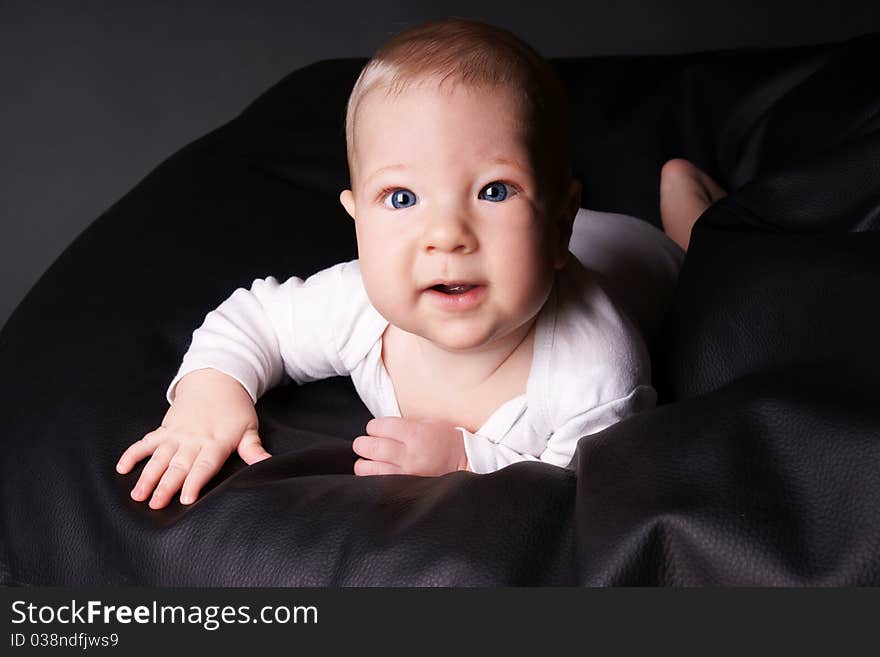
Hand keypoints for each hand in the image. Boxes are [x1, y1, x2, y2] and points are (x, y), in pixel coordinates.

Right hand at [115, 369, 270, 508]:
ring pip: (159, 457)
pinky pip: (146, 442)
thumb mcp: (249, 427)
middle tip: (155, 504)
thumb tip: (268, 463)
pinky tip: (122, 467)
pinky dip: (133, 453)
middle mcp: (193, 440)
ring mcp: (176, 434)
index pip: (203, 466)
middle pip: (178, 465)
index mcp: (215, 442)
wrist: (216, 380)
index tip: (186, 499)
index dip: (194, 482)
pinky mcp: (165, 429)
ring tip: (137, 494)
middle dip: (166, 486)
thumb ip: (254, 449)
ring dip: (147, 475)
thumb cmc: (235, 408)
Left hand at [352, 417, 469, 475]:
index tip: (376, 429)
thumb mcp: (428, 423)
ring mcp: (407, 474)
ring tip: (368, 460)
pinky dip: (371, 478)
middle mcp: (410, 454)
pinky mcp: (406, 488)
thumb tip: (376, 428)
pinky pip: (378, 484)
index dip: (373, 427)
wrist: (466, 463)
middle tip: (364, 444)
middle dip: (362, 444)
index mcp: (416, 434)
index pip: (378, 427)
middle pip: (370, 447)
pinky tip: (375, 472)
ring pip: (368, 468)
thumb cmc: (445, 440)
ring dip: (363, 462)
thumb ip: (403, 424)